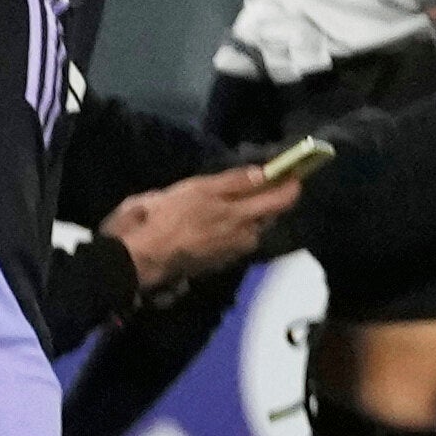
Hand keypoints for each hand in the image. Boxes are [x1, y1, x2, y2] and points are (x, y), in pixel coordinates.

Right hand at [100, 158, 299, 293]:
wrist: (144, 258)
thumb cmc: (169, 217)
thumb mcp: (199, 189)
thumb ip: (234, 182)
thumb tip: (265, 173)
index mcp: (244, 216)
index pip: (282, 200)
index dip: (291, 185)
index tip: (292, 173)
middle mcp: (246, 237)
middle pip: (268, 216)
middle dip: (266, 201)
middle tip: (253, 186)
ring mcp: (232, 252)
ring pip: (250, 230)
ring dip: (246, 217)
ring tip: (227, 205)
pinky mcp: (217, 262)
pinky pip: (234, 241)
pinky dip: (230, 230)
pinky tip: (211, 224)